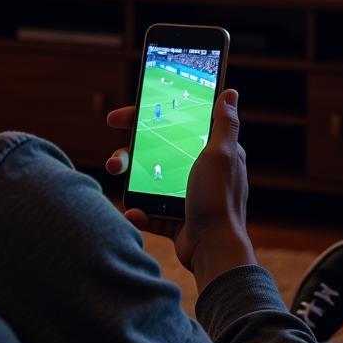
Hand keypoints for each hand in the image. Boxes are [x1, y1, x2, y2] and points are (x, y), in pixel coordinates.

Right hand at [105, 90, 254, 283]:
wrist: (213, 249)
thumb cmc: (219, 200)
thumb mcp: (221, 155)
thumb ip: (224, 124)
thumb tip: (230, 93)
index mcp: (210, 153)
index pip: (174, 126)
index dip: (146, 118)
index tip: (122, 117)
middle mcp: (198, 171)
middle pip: (155, 152)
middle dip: (129, 152)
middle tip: (112, 155)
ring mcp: (184, 195)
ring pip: (148, 179)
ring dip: (129, 178)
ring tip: (115, 176)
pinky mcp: (175, 217)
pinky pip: (149, 209)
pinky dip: (139, 210)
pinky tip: (133, 211)